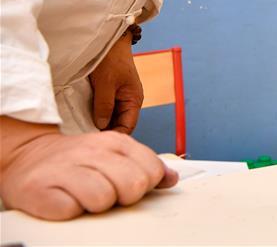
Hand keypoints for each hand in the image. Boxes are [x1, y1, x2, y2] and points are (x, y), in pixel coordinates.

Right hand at [0, 116, 177, 219]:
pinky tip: (65, 201)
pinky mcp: (40, 190)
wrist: (28, 157)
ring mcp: (66, 169)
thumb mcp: (115, 154)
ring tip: (84, 197)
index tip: (128, 185)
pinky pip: (69, 210)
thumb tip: (171, 178)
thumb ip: (145, 164)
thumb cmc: (77, 160)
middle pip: (133, 185)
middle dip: (123, 197)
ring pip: (103, 199)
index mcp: (116, 142)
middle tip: (107, 193)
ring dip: (96, 206)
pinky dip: (70, 211)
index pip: (151, 171)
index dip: (144, 186)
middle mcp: (92, 151)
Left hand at [89, 31, 143, 132]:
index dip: (115, 136)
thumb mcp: (106, 83)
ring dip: (99, 124)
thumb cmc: (111, 59)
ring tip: (84, 132)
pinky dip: (96, 116)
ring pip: (111, 118)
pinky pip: (105, 110)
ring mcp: (119, 98)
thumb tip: (101, 126)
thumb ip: (104, 105)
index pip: (128, 126)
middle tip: (87, 141)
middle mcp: (128, 101)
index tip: (97, 143)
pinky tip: (84, 120)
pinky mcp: (109, 94)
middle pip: (119, 124)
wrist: (110, 41)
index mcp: (134, 100)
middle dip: (105, 133)